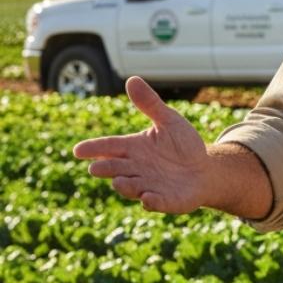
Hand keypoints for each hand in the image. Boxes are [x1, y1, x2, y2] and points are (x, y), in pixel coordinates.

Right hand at [73, 76, 211, 212]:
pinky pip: (157, 203)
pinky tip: (148, 199)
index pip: (109, 147)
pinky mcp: (166, 200)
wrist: (204, 169)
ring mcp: (149, 186)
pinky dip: (152, 202)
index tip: (78, 150)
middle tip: (96, 168)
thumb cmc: (182, 145)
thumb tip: (131, 79)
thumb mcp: (169, 121)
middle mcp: (136, 169)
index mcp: (133, 148)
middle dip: (105, 169)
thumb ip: (150, 104)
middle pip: (115, 169)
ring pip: (131, 187)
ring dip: (125, 186)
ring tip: (119, 182)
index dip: (93, 148)